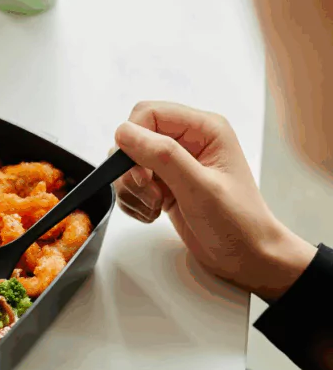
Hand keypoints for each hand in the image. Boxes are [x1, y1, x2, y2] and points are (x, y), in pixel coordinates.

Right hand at [113, 101, 315, 301]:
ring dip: (133, 190)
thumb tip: (124, 133)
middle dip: (132, 170)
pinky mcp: (163, 184)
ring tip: (156, 206)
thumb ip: (162, 156)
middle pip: (133, 138)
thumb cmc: (237, 222)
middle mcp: (187, 141)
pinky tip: (154, 214)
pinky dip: (133, 202)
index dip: (134, 139)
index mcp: (204, 129)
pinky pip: (130, 184)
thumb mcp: (199, 187)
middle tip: (151, 193)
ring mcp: (174, 164)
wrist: (244, 256)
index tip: (140, 172)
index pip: (148, 113)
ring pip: (127, 164)